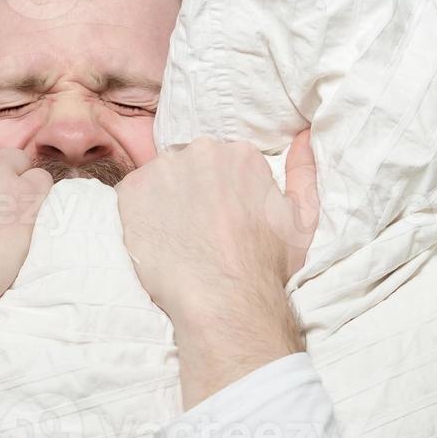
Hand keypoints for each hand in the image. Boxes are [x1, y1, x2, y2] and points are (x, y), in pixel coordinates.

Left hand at [115, 130, 318, 405]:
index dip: (220, 194)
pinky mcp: (132, 191)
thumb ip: (304, 171)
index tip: (221, 220)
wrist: (223, 300)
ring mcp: (163, 169)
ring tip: (177, 239)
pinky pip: (132, 196)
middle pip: (190, 165)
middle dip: (192, 191)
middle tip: (198, 231)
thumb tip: (302, 136)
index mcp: (240, 154)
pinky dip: (138, 215)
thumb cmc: (266, 266)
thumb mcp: (302, 218)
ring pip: (160, 179)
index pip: (221, 164)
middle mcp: (201, 152)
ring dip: (164, 201)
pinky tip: (156, 242)